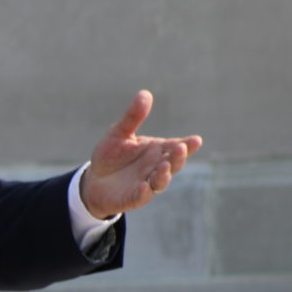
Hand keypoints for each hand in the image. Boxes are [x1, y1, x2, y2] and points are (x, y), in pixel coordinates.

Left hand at [79, 90, 202, 218]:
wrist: (94, 180)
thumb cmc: (111, 155)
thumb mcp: (119, 133)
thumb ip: (133, 117)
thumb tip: (145, 93)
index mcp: (157, 150)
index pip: (177, 147)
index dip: (188, 145)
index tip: (196, 140)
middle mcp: (156, 167)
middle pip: (173, 164)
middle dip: (178, 157)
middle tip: (180, 148)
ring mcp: (147, 183)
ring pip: (161, 182)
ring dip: (164, 175)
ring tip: (164, 166)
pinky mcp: (134, 197)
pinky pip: (141, 197)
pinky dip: (144, 193)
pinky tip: (144, 187)